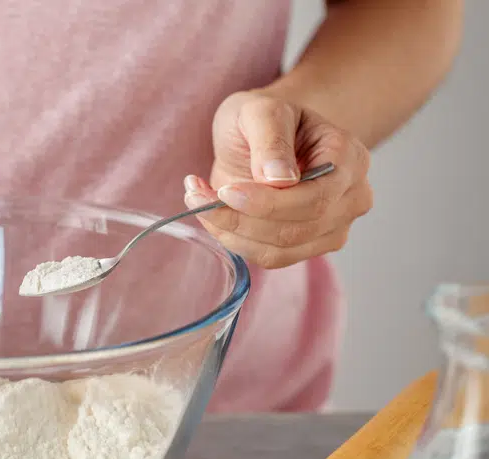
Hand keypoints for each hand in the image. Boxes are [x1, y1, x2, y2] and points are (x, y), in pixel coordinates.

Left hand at [184, 91, 372, 268]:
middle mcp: (351, 197)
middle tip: (198, 196)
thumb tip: (280, 179)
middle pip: (297, 229)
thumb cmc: (267, 119)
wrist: (263, 135)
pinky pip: (269, 257)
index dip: (267, 204)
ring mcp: (333, 227)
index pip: (314, 198)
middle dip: (240, 219)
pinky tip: (213, 216)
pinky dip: (234, 241)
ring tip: (199, 201)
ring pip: (279, 250)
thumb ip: (271, 139)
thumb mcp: (261, 110)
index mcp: (349, 159)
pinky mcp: (307, 247)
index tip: (226, 192)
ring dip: (231, 232)